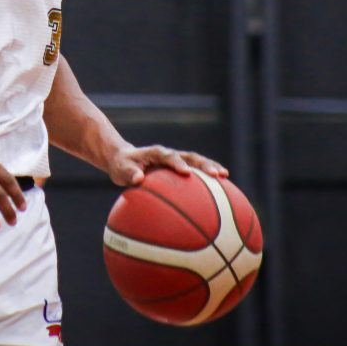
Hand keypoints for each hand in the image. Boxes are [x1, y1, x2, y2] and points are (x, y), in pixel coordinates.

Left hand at [106, 145, 228, 186]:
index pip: (168, 156)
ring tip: (225, 176)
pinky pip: (195, 174)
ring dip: (210, 168)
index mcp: (156, 153)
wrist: (124, 159)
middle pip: (190, 157)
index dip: (178, 163)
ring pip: (197, 162)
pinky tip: (219, 192)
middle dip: (204, 164)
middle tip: (217, 174)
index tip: (186, 173)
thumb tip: (138, 179)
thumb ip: (129, 173)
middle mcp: (170, 155)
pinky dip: (206, 180)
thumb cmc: (122, 166)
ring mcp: (177, 161)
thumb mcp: (121, 169)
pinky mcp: (180, 168)